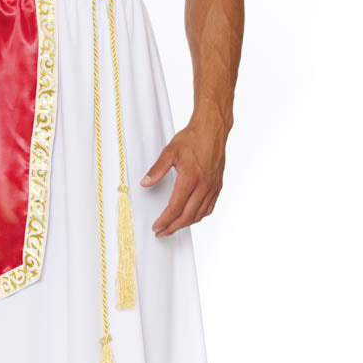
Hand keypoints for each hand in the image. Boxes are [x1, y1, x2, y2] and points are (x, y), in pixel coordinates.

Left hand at [140, 121, 225, 235]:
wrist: (212, 130)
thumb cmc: (192, 138)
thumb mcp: (170, 151)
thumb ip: (157, 169)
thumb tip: (145, 182)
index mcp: (190, 179)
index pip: (175, 208)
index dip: (164, 220)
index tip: (156, 226)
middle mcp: (203, 186)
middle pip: (187, 216)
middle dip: (172, 227)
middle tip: (161, 232)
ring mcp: (212, 187)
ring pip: (199, 215)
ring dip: (185, 224)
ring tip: (173, 226)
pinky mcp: (217, 186)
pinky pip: (209, 208)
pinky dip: (198, 216)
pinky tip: (191, 215)